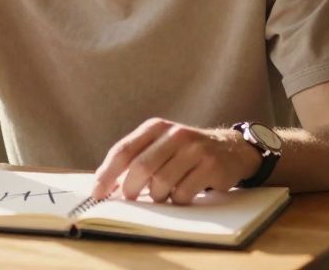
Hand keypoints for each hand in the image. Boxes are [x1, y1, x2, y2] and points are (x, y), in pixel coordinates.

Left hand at [91, 118, 260, 204]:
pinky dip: (177, 200)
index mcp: (156, 127)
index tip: (97, 193)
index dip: (107, 173)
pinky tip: (181, 194)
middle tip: (129, 199)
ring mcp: (195, 149)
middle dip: (130, 189)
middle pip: (141, 167)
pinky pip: (183, 193)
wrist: (231, 149)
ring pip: (161, 183)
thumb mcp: (161, 145)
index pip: (124, 150)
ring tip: (162, 194)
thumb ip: (136, 158)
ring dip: (157, 197)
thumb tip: (104, 184)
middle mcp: (175, 134)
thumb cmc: (186, 153)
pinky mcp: (211, 166)